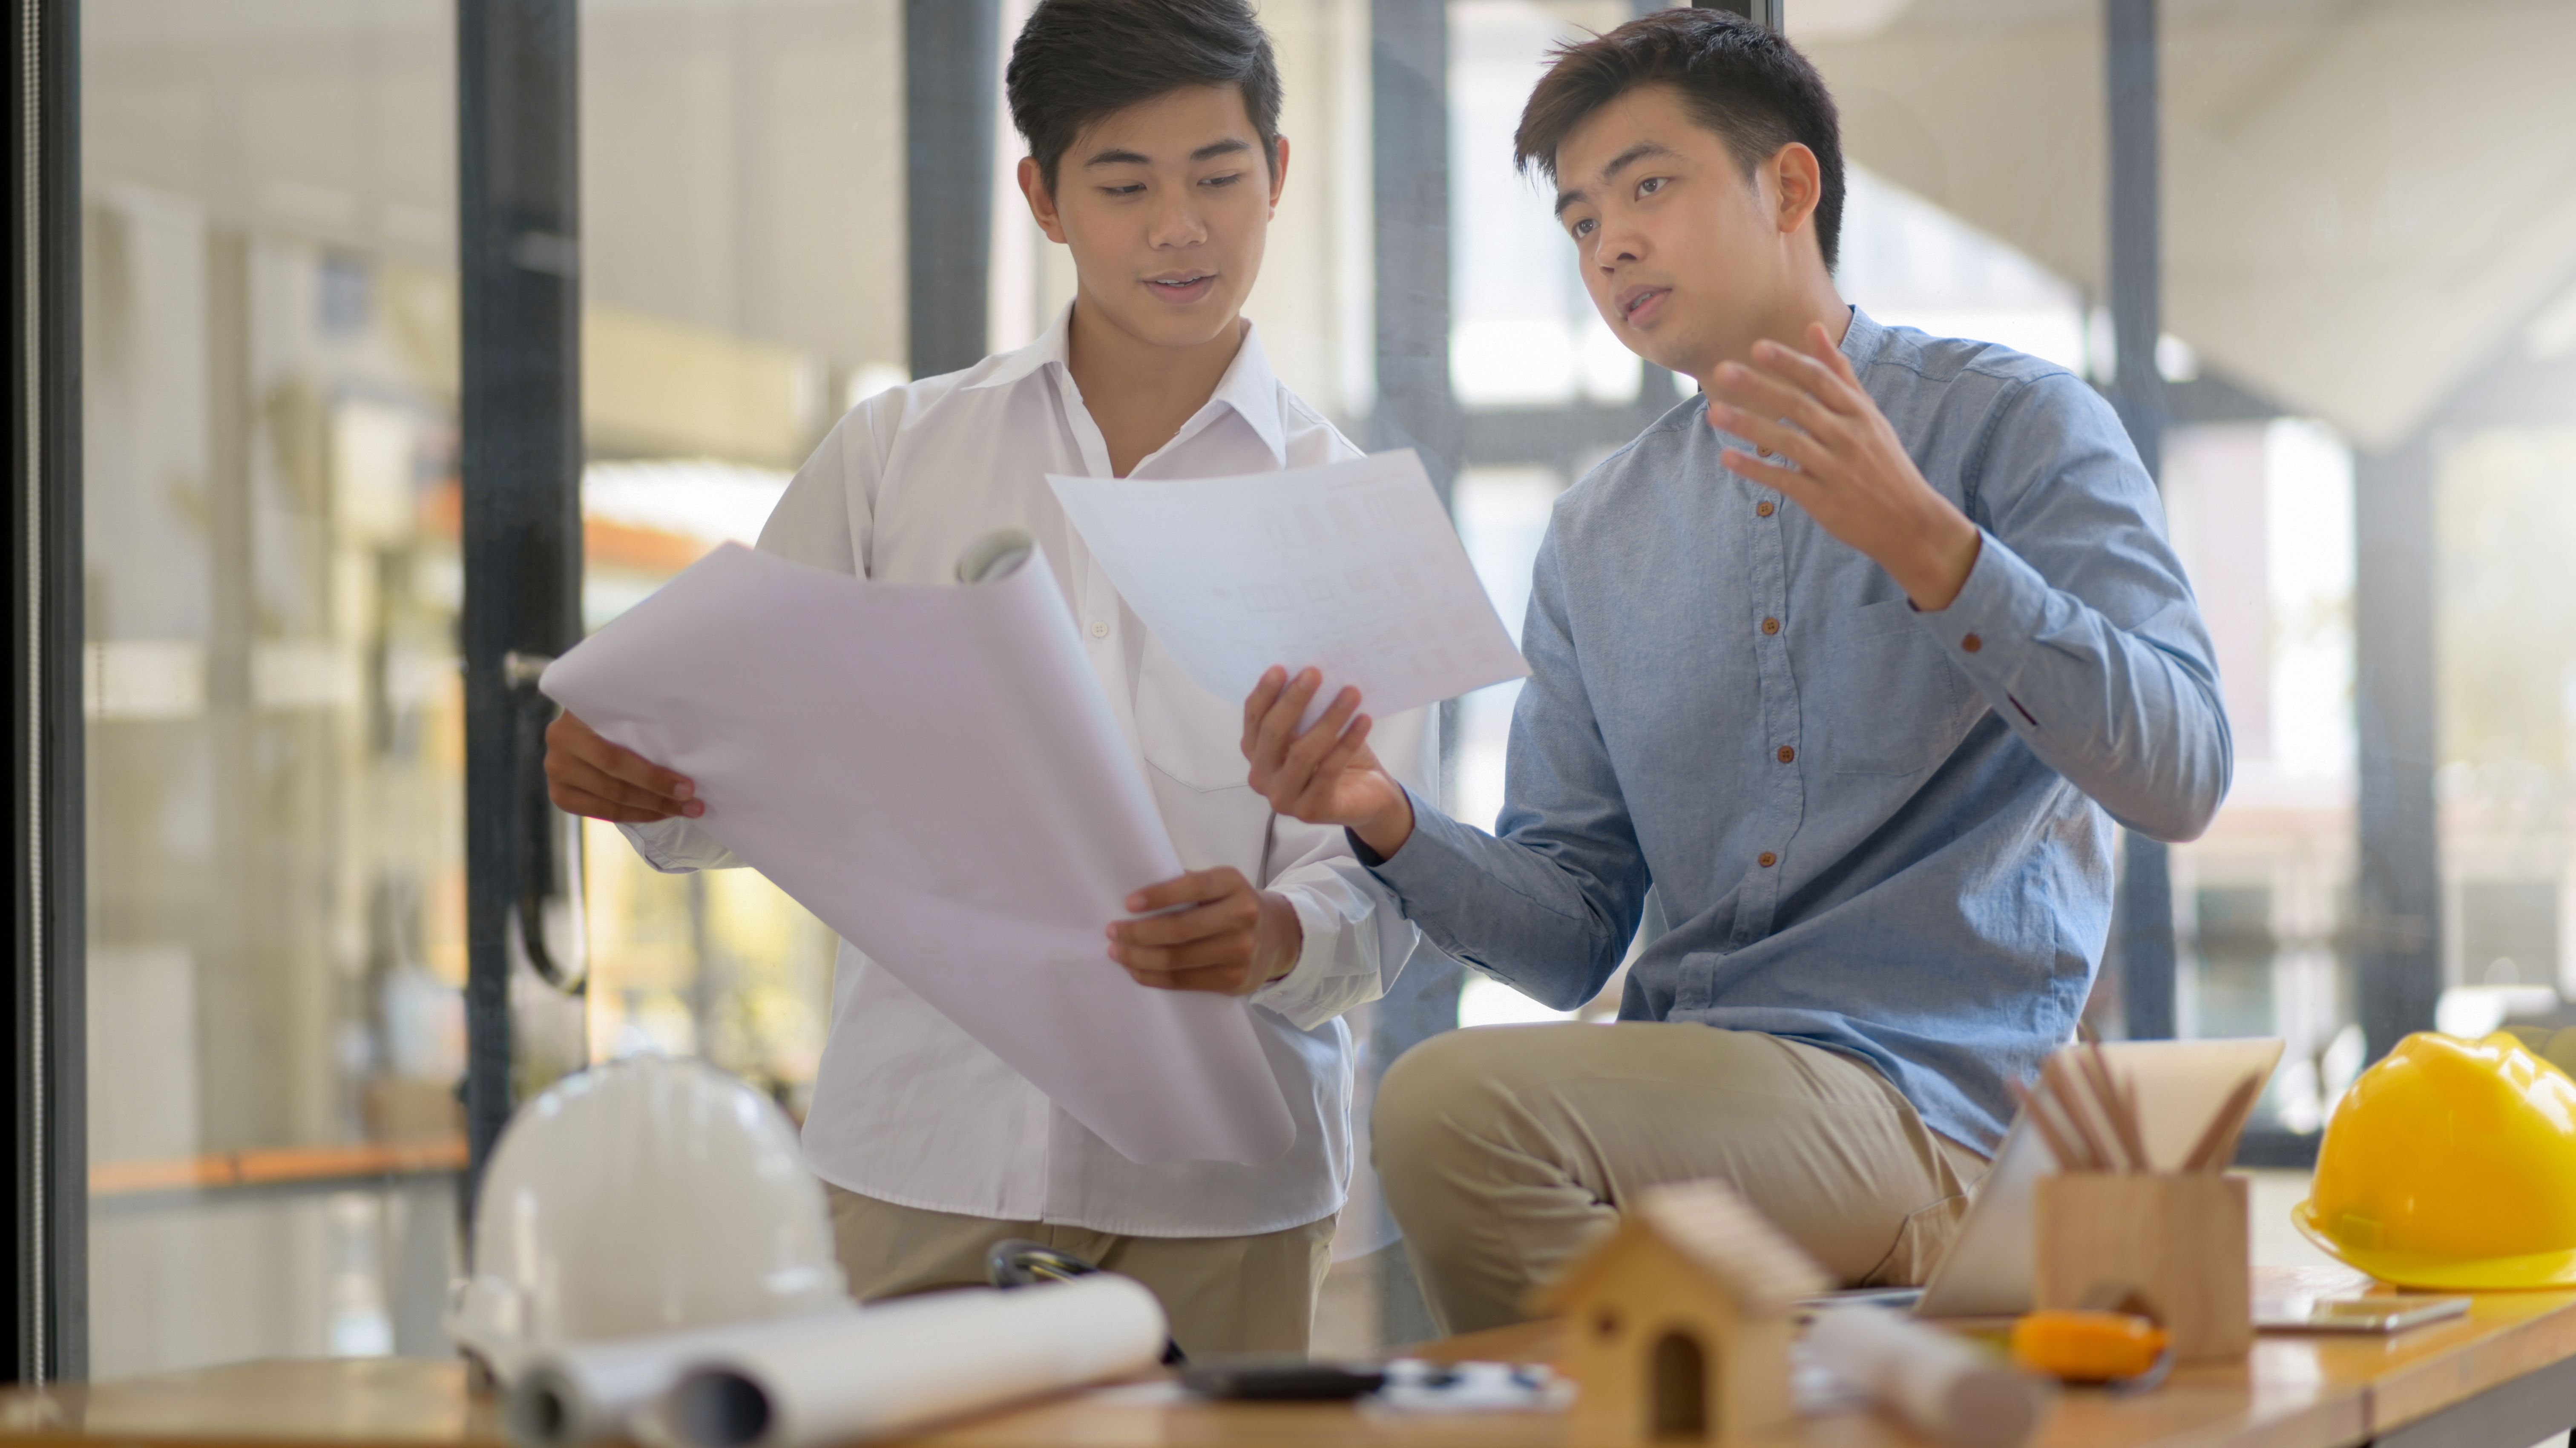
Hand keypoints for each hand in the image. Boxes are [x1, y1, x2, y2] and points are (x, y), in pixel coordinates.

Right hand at [544, 710, 701, 822]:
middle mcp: (559, 744)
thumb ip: (643, 719)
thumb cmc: (618, 708)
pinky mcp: (559, 793)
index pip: (615, 759)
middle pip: (615, 784)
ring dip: (651, 810)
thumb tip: (688, 747)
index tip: (688, 787)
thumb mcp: (626, 705)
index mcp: (574, 718)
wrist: (587, 717)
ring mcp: (555, 771)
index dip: (653, 777)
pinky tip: (658, 813)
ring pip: (610, 802)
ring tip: (683, 811)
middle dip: (659, 797)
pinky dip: (633, 815)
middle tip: (693, 805)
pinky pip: (601, 812)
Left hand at [1107, 867, 1301, 994]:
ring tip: (1117, 952)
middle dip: (1138, 933)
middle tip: (1113, 931)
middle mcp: (1242, 916)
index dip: (1159, 895)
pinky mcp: (1235, 980)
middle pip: (1180, 929)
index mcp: (1234, 884)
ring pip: (1177, 959)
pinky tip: (1136, 970)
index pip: (1192, 887)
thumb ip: (1186, 885)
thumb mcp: (1220, 885)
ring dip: (1139, 957)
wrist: (1278, 936)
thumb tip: (1135, 899)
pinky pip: (1184, 982)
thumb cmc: (1232, 906)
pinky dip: (1154, 977)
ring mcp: (1241, 951)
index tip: (1128, 903)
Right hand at [1241, 667, 1413, 858]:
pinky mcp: (1311, 811)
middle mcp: (1262, 778)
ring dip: (1329, 718)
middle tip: (1315, 672)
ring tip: (1352, 692)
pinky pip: (1329, 771)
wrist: (1367, 795)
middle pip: (1272, 733)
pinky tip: (1364, 720)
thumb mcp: (1315, 729)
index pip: (1254, 719)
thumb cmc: (1336, 755)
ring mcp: (1283, 799)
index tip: (1282, 668)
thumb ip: (1304, 711)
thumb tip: (1308, 670)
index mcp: (1256, 753)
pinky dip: (1348, 743)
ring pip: (1302, 753)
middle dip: (1293, 700)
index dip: (1265, 693)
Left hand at [1706, 322, 1982, 609]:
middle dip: (1759, 387)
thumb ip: (1839, 373)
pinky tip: (1727, 457)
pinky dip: (1756, 469)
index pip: (1820, 380)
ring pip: (1788, 442)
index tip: (1757, 347)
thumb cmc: (1884, 463)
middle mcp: (1848, 437)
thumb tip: (1814, 328)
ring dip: (1749, 426)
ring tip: (1713, 412)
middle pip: (1798, 406)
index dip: (1789, 363)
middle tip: (1722, 371)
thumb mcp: (1868, 414)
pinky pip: (1784, 480)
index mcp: (1859, 413)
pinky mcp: (1824, 500)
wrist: (1910, 522)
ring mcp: (1836, 469)